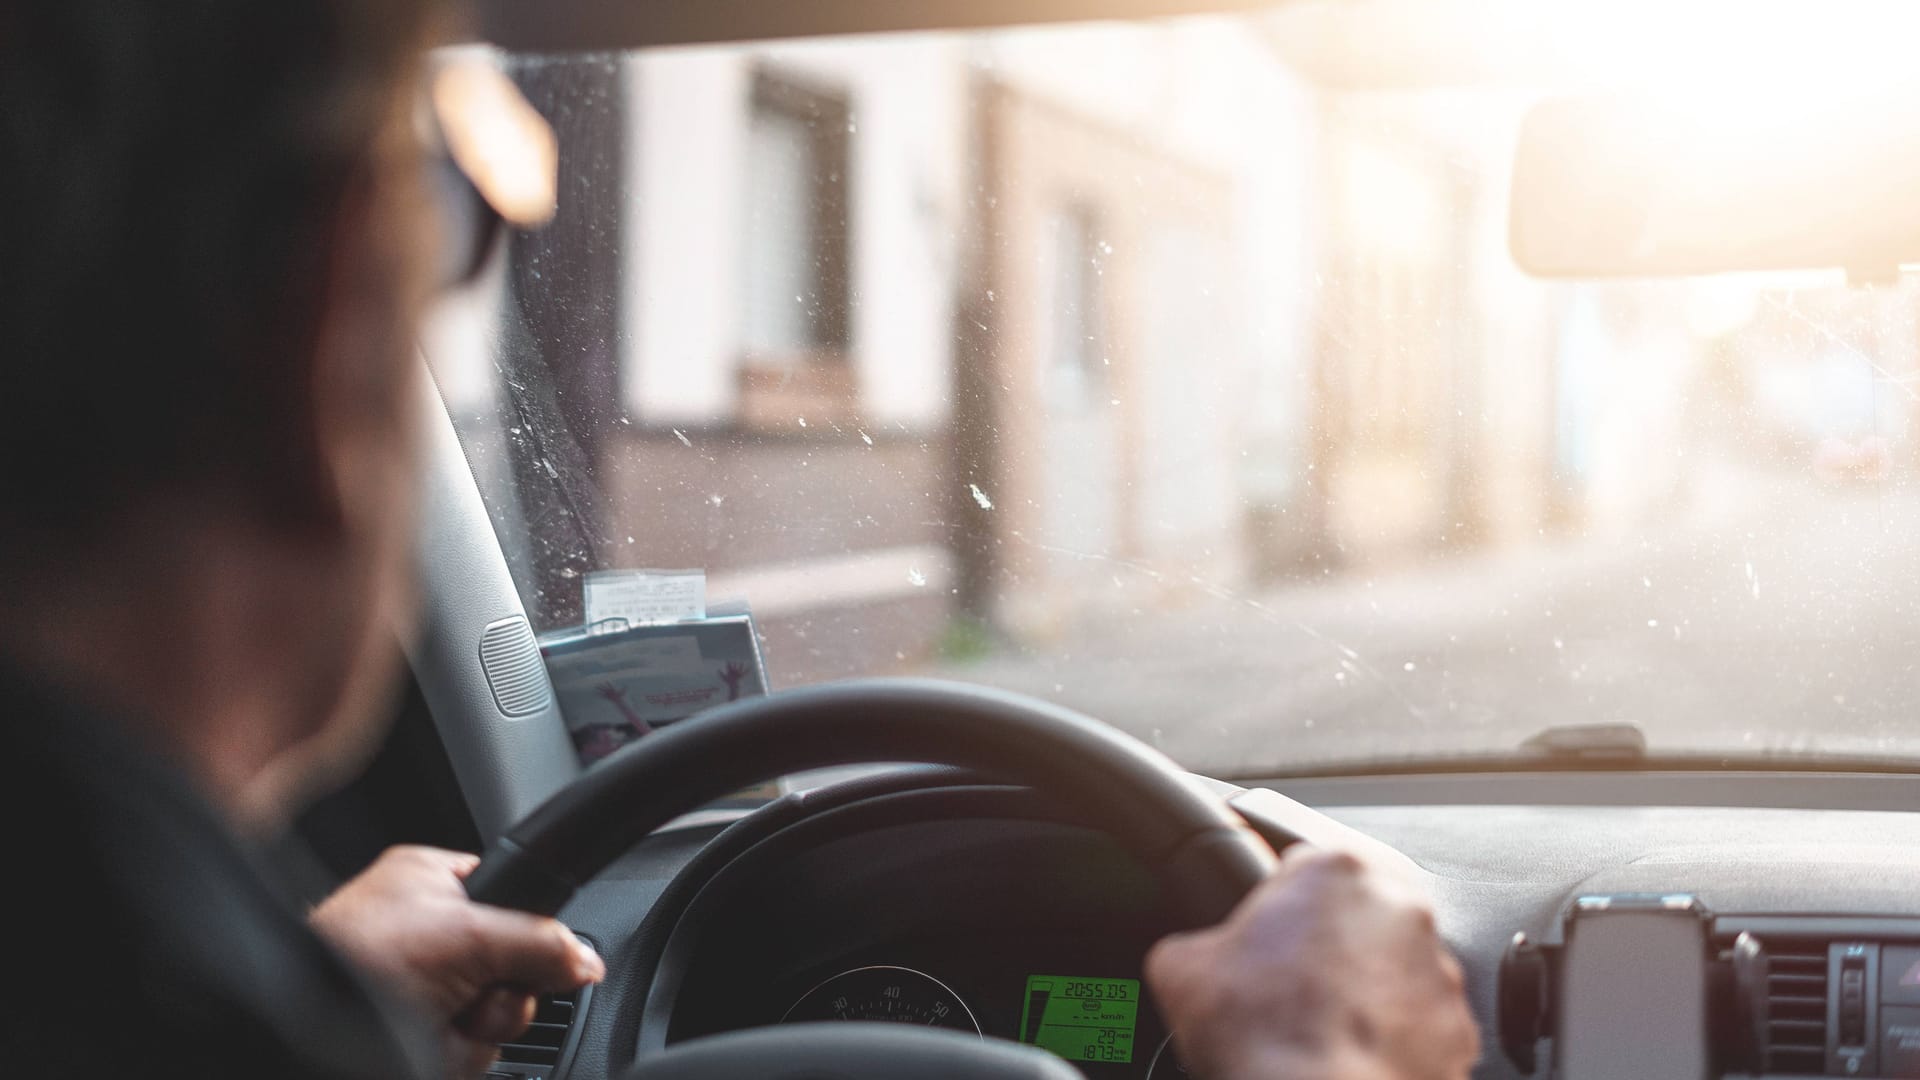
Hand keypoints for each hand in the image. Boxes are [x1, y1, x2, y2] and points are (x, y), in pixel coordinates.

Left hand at [311, 845, 606, 1078]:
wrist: (305, 1026)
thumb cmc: (357, 958)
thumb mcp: (468, 935)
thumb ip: (540, 941)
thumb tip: (586, 960)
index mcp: (429, 883)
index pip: (510, 898)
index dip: (525, 928)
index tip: (528, 951)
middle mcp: (427, 933)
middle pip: (511, 965)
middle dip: (501, 991)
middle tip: (472, 989)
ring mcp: (421, 988)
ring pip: (495, 1013)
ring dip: (479, 1026)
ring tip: (442, 1019)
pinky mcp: (416, 1032)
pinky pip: (470, 1047)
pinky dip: (458, 1051)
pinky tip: (430, 1042)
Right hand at [1145, 847, 1478, 1079]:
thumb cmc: (1258, 1032)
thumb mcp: (1180, 968)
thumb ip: (1191, 942)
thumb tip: (1189, 959)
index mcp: (1333, 870)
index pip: (1298, 866)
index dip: (1271, 905)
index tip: (1261, 939)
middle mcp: (1398, 908)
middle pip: (1353, 914)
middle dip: (1326, 945)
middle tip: (1288, 988)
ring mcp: (1436, 970)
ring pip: (1393, 968)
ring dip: (1364, 989)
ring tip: (1322, 1029)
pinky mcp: (1459, 1027)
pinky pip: (1421, 1023)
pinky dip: (1394, 1037)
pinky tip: (1354, 1055)